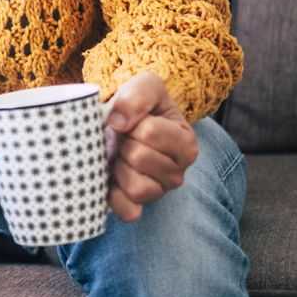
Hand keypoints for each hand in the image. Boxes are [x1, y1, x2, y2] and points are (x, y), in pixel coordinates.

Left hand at [102, 71, 198, 221]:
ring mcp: (159, 192)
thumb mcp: (146, 85)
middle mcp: (178, 172)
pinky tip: (111, 178)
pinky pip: (128, 212)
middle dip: (123, 144)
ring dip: (119, 168)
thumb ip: (138, 94)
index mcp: (185, 142)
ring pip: (137, 188)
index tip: (132, 121)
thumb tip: (118, 123)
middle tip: (123, 139)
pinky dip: (114, 197)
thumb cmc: (139, 105)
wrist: (122, 122)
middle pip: (140, 158)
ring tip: (119, 156)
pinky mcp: (138, 207)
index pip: (150, 132)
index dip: (132, 123)